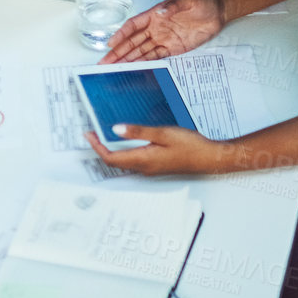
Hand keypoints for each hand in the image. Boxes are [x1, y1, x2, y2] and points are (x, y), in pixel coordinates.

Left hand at [87, 124, 226, 175]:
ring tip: (103, 134)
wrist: (209, 158)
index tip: (88, 134)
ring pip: (123, 161)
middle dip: (100, 148)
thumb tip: (115, 129)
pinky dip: (122, 151)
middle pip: (114, 161)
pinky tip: (124, 139)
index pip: (111, 157)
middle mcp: (144, 167)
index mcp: (143, 159)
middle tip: (92, 133)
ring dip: (110, 150)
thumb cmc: (190, 146)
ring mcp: (149, 168)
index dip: (97, 147)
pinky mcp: (155, 165)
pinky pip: (132, 160)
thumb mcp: (163, 133)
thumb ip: (139, 131)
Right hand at [101, 0, 224, 62]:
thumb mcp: (188, 0)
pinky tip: (135, 68)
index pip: (133, 26)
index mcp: (155, 14)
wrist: (217, 12)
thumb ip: (173, 6)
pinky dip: (145, 63)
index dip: (121, 34)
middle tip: (106, 62)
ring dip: (128, 60)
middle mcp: (156, 28)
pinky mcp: (173, 48)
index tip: (111, 43)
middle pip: (132, 41)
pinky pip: (155, 57)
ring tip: (115, 68)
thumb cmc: (202, 2)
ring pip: (141, 51)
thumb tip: (161, 12)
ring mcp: (163, 39)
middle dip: (118, 52)